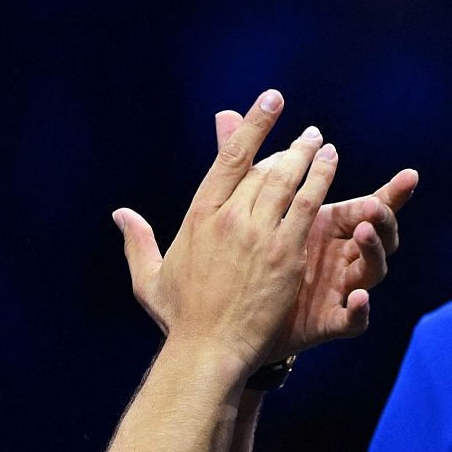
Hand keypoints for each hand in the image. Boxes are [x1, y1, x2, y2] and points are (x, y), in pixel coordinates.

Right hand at [112, 90, 338, 372]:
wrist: (208, 348)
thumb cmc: (180, 318)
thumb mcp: (149, 277)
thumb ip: (137, 241)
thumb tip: (121, 214)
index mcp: (200, 216)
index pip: (230, 158)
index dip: (251, 125)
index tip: (268, 102)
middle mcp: (230, 217)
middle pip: (265, 166)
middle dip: (287, 145)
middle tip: (306, 133)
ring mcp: (260, 233)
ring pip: (290, 180)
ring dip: (308, 157)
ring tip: (320, 143)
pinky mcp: (286, 253)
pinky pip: (309, 205)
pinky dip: (321, 181)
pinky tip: (330, 165)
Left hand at [212, 110, 417, 362]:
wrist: (231, 324)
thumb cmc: (247, 264)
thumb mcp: (243, 211)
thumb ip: (240, 166)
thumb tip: (223, 114)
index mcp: (328, 227)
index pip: (366, 204)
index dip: (391, 193)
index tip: (411, 175)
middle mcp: (340, 255)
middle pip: (378, 233)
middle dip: (382, 216)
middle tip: (376, 203)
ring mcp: (338, 289)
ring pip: (372, 270)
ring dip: (373, 251)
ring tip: (364, 231)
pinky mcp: (329, 322)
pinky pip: (352, 319)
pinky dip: (359, 310)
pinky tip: (359, 299)